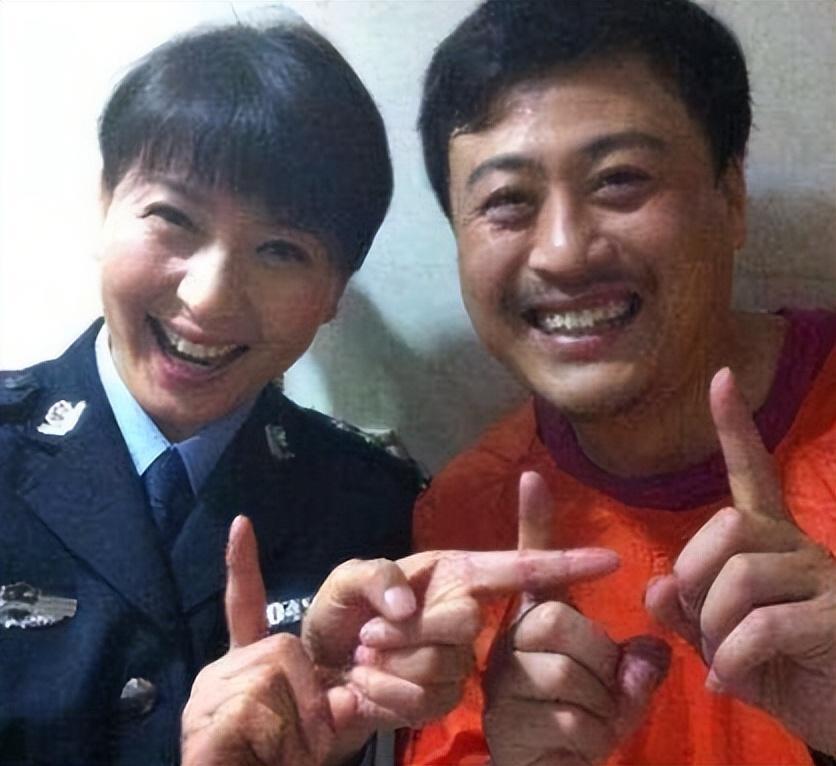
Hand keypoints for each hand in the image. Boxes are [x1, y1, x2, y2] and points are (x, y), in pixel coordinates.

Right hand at [181, 516, 335, 765]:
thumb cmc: (277, 763)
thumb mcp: (321, 734)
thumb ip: (336, 708)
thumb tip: (346, 696)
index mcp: (246, 666)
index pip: (244, 607)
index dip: (243, 565)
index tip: (241, 523)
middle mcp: (221, 671)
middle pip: (283, 649)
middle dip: (308, 695)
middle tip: (304, 741)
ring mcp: (207, 695)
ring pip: (272, 679)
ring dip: (293, 723)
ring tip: (277, 753)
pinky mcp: (202, 723)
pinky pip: (255, 708)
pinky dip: (274, 738)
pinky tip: (258, 754)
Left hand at [303, 489, 620, 740]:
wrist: (322, 669)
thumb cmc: (340, 612)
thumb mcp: (347, 580)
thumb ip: (375, 577)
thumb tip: (407, 605)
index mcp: (454, 574)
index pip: (517, 567)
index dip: (562, 562)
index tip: (609, 560)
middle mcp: (464, 613)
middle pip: (464, 623)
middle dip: (410, 632)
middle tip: (369, 633)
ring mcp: (456, 661)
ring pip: (444, 667)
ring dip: (391, 663)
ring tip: (367, 654)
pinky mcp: (442, 700)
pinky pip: (427, 700)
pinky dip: (387, 692)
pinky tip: (369, 683)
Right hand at [484, 472, 670, 765]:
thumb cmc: (582, 721)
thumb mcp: (618, 687)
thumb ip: (636, 664)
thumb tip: (650, 651)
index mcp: (537, 619)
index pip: (532, 563)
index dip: (534, 520)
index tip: (533, 476)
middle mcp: (510, 639)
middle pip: (561, 624)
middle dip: (601, 661)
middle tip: (605, 689)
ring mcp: (502, 679)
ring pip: (568, 675)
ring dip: (602, 707)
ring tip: (593, 719)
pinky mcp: (504, 720)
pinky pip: (568, 718)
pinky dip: (593, 737)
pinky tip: (578, 743)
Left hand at [645, 367, 835, 754]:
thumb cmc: (787, 675)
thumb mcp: (723, 643)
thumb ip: (687, 612)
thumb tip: (656, 587)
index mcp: (773, 545)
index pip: (753, 474)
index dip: (735, 429)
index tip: (721, 379)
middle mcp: (801, 549)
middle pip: (728, 525)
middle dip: (695, 575)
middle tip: (700, 621)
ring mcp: (826, 581)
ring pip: (739, 576)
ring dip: (713, 627)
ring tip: (721, 660)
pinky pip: (761, 628)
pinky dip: (731, 660)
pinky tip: (730, 682)